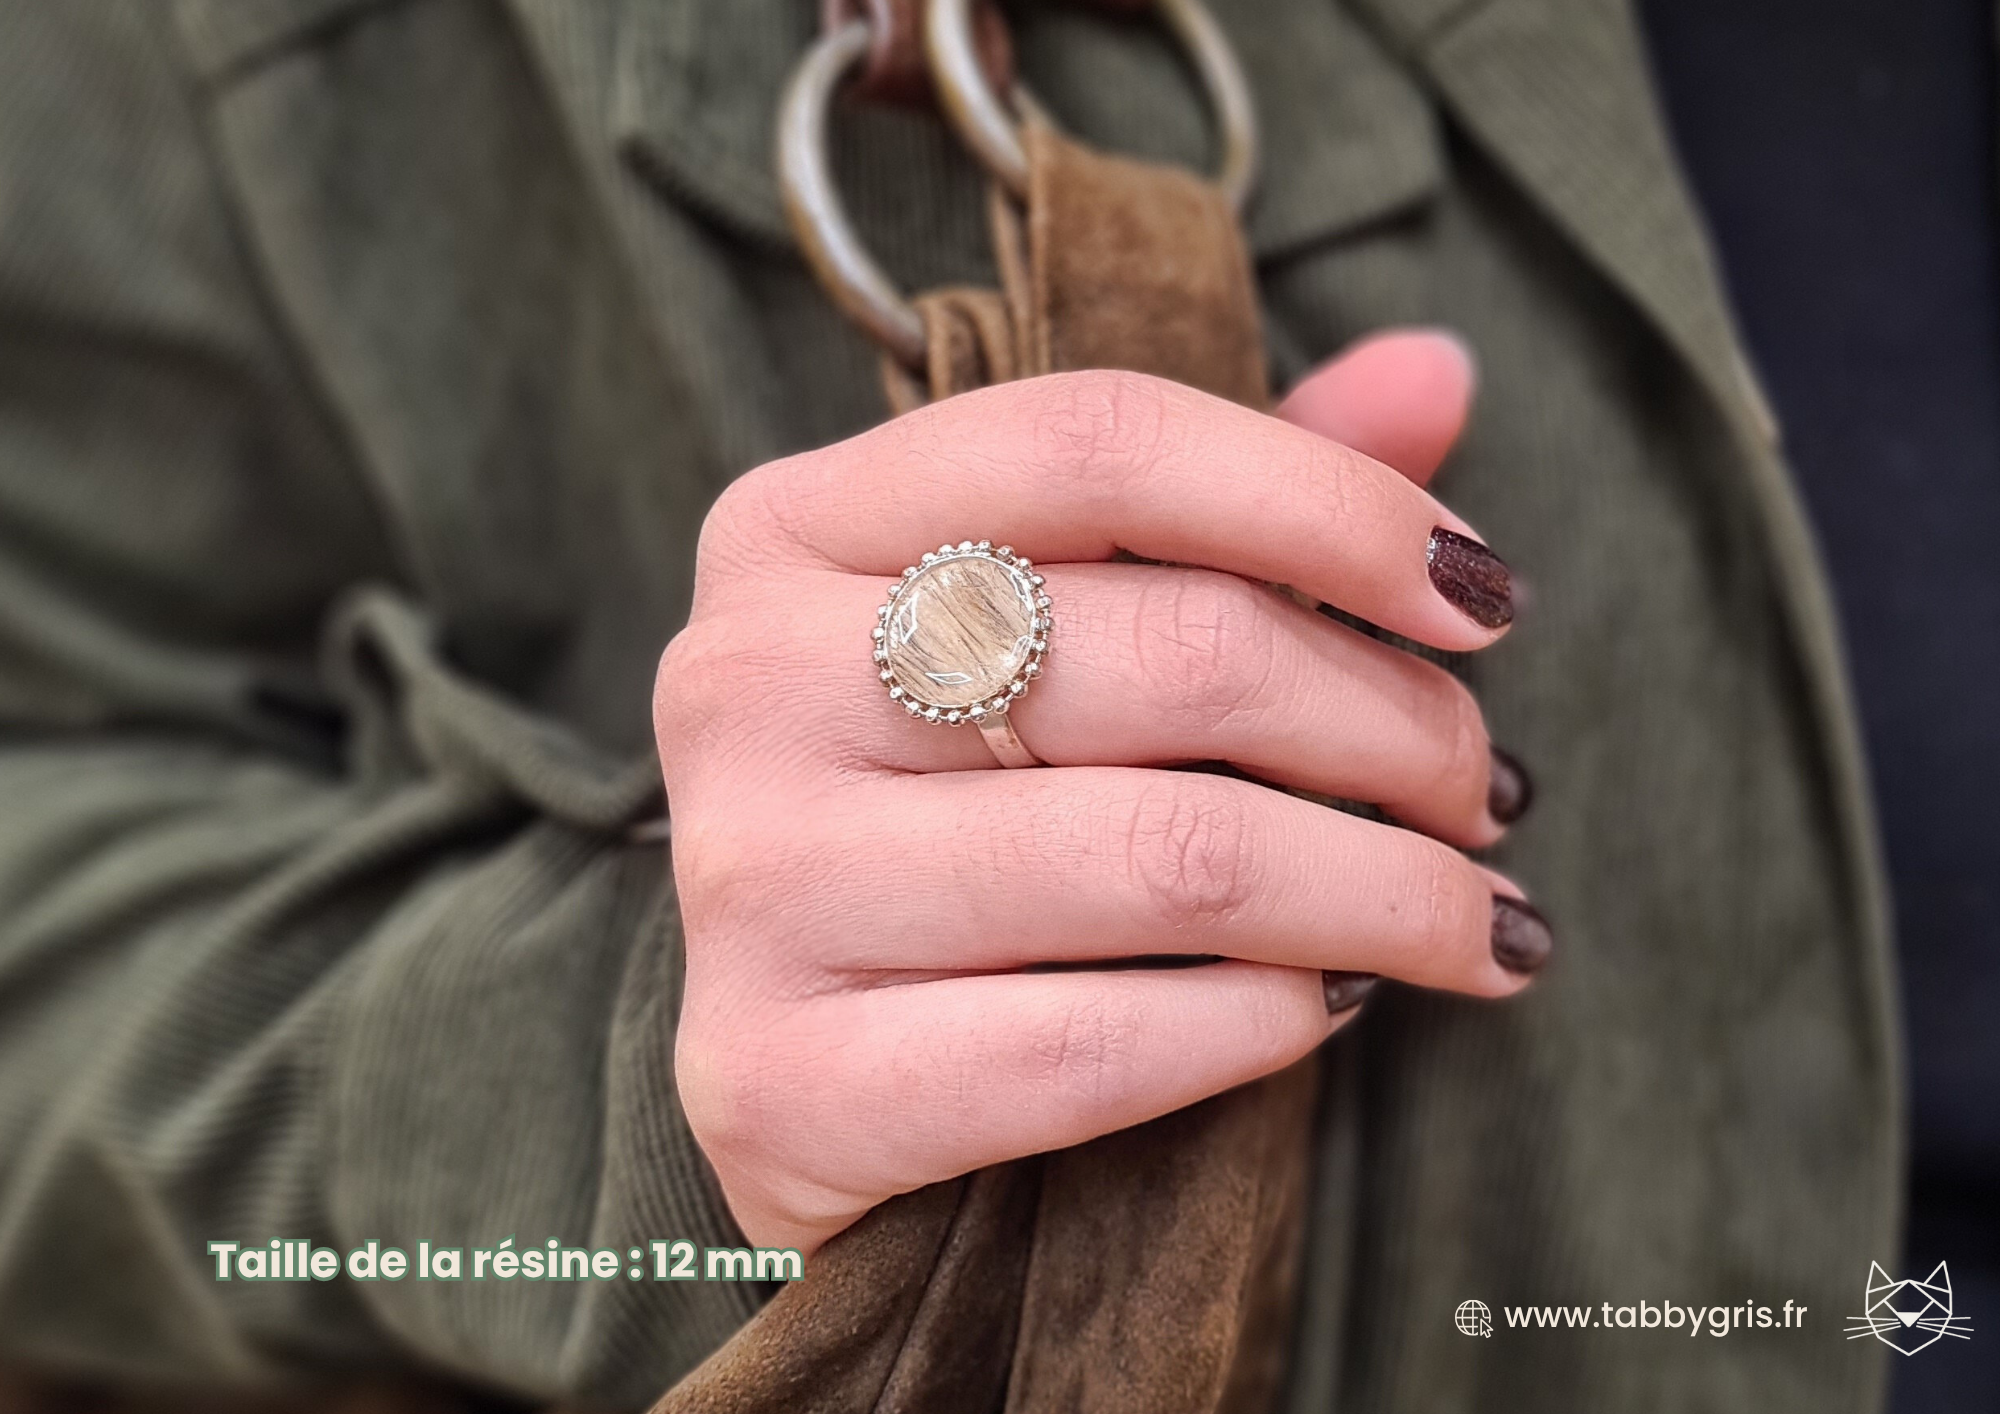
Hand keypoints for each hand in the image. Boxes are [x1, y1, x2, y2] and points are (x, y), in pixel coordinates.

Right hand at [654, 330, 1547, 1255]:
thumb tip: (1437, 367)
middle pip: (1179, 655)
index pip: (1099, 441)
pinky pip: (1099, 1044)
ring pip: (1175, 859)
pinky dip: (1265, 1024)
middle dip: (1399, 727)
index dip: (1330, 503)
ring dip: (1388, 895)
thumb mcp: (1044, 624)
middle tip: (1479, 791)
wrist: (765, 1079)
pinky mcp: (781, 1078)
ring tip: (1467, 916)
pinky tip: (1329, 1009)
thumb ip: (1225, 495)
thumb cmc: (939, 810)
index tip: (1481, 597)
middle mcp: (750, 680)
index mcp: (797, 525)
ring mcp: (756, 882)